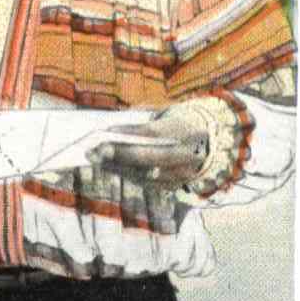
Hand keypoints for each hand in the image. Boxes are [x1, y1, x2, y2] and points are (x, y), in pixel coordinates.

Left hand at [91, 107, 207, 186]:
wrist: (204, 144)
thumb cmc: (172, 124)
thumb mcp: (163, 114)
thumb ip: (142, 117)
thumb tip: (112, 127)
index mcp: (185, 130)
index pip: (154, 133)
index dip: (130, 132)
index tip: (107, 130)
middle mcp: (186, 154)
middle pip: (150, 157)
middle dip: (121, 155)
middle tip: (96, 150)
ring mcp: (182, 173)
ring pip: (146, 174)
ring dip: (118, 167)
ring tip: (95, 159)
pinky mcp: (175, 185)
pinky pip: (146, 183)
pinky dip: (126, 174)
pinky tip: (108, 167)